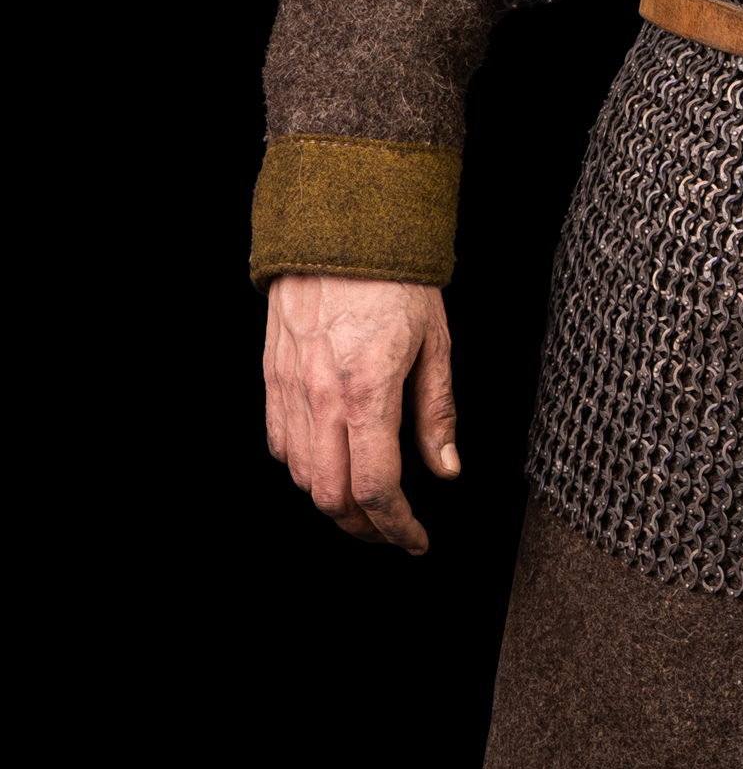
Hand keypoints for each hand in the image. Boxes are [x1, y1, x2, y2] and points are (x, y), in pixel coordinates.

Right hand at [263, 274, 460, 550]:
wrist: (339, 226)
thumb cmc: (396, 278)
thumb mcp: (436, 341)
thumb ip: (437, 411)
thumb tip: (445, 469)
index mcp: (367, 391)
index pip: (376, 489)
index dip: (397, 528)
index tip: (416, 541)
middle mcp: (320, 398)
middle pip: (332, 498)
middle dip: (365, 528)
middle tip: (394, 530)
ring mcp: (288, 390)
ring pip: (301, 478)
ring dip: (334, 502)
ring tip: (368, 502)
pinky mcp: (270, 379)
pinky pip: (280, 445)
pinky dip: (305, 468)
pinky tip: (333, 461)